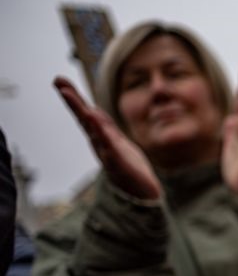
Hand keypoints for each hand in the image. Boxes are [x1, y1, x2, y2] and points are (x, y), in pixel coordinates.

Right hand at [54, 77, 161, 199]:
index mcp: (100, 138)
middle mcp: (100, 144)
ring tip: (70, 94)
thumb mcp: (116, 142)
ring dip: (81, 112)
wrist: (142, 194)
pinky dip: (101, 131)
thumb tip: (92, 110)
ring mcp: (107, 153)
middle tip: (58, 81)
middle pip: (84, 118)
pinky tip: (93, 118)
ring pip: (92, 130)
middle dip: (72, 100)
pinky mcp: (119, 163)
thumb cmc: (128, 169)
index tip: (59, 80)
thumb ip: (105, 128)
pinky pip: (109, 145)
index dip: (74, 97)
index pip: (85, 114)